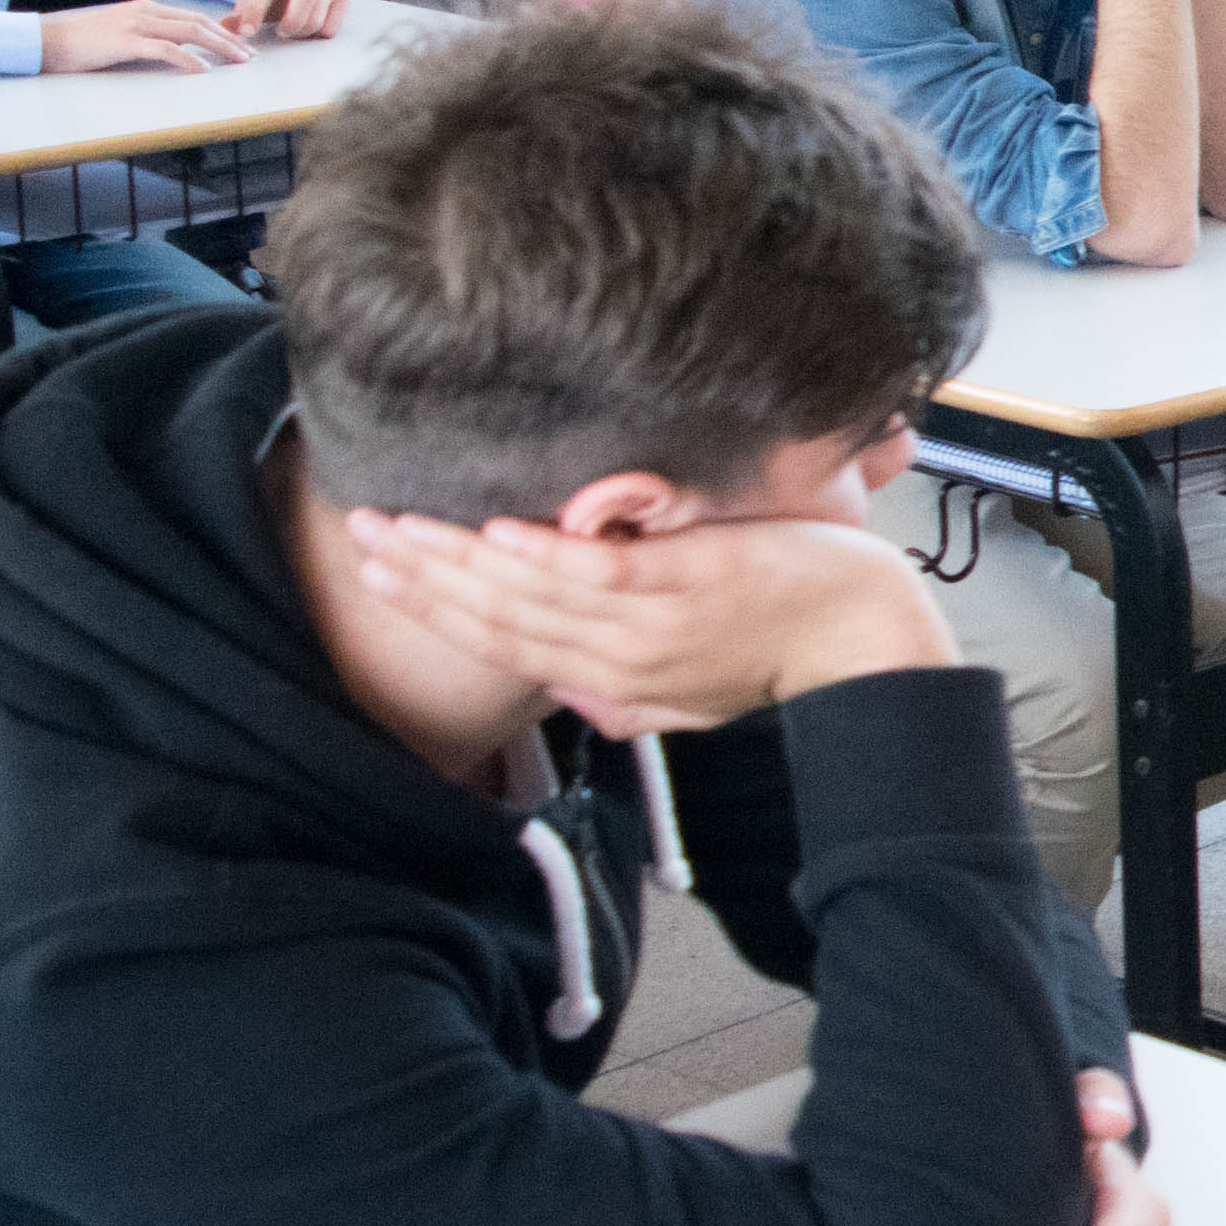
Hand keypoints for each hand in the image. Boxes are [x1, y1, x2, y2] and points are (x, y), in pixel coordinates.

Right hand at [41, 0, 242, 73]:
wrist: (45, 41)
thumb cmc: (80, 42)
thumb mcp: (119, 33)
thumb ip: (145, 36)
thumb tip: (171, 49)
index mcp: (144, 9)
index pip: (192, 17)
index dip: (220, 29)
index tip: (240, 43)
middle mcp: (144, 12)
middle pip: (198, 23)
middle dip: (229, 38)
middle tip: (250, 54)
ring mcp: (135, 25)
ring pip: (189, 32)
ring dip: (219, 47)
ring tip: (238, 60)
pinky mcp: (125, 42)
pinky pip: (166, 50)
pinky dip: (189, 60)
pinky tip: (204, 70)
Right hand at [339, 504, 958, 735]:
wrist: (865, 643)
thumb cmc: (780, 654)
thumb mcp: (693, 698)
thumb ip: (630, 699)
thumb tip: (578, 701)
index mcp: (613, 683)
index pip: (504, 646)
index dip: (437, 612)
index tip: (383, 577)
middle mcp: (618, 659)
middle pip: (498, 620)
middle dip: (423, 578)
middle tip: (360, 537)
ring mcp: (652, 623)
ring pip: (532, 595)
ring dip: (457, 559)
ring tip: (399, 525)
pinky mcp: (690, 584)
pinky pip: (604, 572)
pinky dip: (548, 553)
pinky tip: (499, 531)